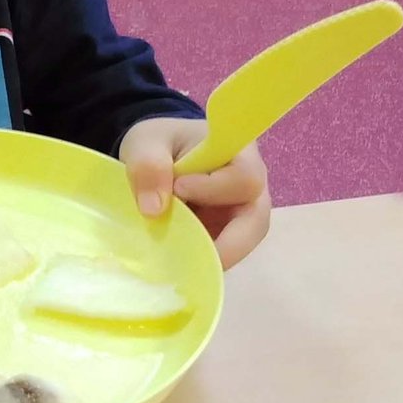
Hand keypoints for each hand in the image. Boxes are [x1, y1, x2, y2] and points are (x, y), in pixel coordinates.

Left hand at [118, 117, 270, 269]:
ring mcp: (241, 212)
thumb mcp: (146, 144)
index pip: (244, 178)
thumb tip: (154, 209)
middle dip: (225, 242)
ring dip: (211, 253)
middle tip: (188, 253)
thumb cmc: (160, 143)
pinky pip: (225, 252)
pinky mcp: (227, 233)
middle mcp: (250, 185)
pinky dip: (202, 258)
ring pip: (242, 242)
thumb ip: (149, 165)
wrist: (156, 156)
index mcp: (238, 154)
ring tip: (176, 257)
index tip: (179, 188)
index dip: (215, 189)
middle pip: (256, 220)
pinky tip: (176, 259)